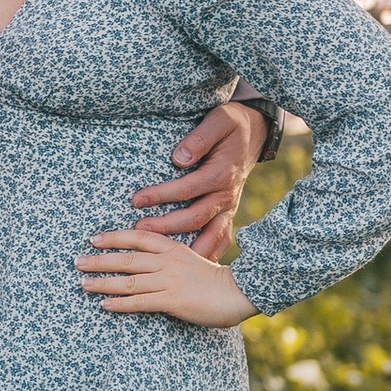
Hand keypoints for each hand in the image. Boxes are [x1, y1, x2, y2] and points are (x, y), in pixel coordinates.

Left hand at [77, 224, 253, 325]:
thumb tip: (146, 263)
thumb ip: (170, 258)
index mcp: (172, 248)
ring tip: (84, 284)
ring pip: (129, 281)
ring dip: (103, 282)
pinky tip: (105, 305)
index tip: (94, 239)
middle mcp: (167, 262)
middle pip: (126, 258)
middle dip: (99, 260)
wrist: (238, 293)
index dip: (114, 237)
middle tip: (78, 261)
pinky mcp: (171, 301)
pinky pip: (140, 302)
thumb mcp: (192, 258)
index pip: (137, 237)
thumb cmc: (215, 279)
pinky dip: (120, 304)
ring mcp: (168, 281)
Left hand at [122, 94, 269, 259]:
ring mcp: (229, 208)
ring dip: (189, 250)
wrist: (254, 134)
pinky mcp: (227, 215)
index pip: (188, 188)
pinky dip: (207, 256)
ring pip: (212, 237)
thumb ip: (200, 139)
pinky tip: (191, 270)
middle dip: (167, 226)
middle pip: (196, 218)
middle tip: (140, 230)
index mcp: (222, 173)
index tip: (136, 200)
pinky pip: (220, 241)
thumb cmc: (231, 126)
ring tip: (164, 261)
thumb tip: (179, 158)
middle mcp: (227, 195)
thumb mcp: (219, 121)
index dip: (162, 195)